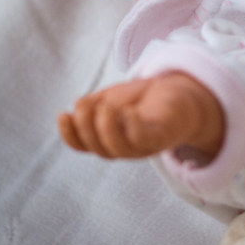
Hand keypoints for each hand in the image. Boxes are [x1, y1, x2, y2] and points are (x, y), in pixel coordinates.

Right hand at [58, 72, 224, 159]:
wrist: (182, 95)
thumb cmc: (143, 100)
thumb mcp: (112, 98)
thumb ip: (94, 104)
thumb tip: (76, 107)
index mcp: (108, 139)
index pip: (84, 145)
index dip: (69, 134)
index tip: (62, 114)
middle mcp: (124, 147)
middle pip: (100, 148)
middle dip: (86, 127)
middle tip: (83, 105)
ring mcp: (143, 145)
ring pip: (119, 148)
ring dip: (106, 129)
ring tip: (104, 107)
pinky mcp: (161, 136)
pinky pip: (145, 138)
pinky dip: (133, 127)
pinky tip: (128, 112)